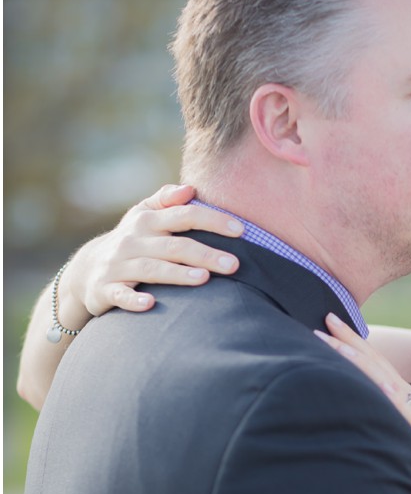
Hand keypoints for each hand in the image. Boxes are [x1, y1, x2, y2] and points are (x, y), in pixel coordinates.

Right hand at [63, 184, 242, 326]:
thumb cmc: (132, 241)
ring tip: (204, 278)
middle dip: (204, 253)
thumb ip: (167, 200)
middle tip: (234, 264)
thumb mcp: (143, 216)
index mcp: (147, 221)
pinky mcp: (105, 289)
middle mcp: (133, 241)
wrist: (87, 271)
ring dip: (177, 274)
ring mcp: (118, 265)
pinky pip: (120, 295)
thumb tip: (191, 189)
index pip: (183, 215)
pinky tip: (151, 303)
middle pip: (173, 246)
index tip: (241, 230)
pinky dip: (134, 299)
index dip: (212, 220)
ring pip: (151, 269)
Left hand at [314, 314, 410, 493]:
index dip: (358, 351)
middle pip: (380, 369)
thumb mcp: (410, 459)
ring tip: (335, 336)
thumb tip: (368, 441)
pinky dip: (389, 394)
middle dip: (352, 342)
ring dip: (360, 359)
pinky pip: (405, 414)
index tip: (334, 331)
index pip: (380, 375)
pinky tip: (373, 378)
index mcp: (410, 415)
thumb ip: (393, 445)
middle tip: (326, 315)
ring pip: (386, 383)